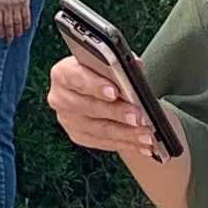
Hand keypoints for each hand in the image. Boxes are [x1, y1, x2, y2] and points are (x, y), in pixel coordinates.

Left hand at [0, 0, 33, 43]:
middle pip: (8, 24)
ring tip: (17, 36)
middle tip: (9, 41)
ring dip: (17, 31)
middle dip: (9, 34)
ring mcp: (17, 5)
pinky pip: (26, 16)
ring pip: (17, 22)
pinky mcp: (25, 2)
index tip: (1, 37)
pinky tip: (25, 28)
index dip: (0, 31)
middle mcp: (7, 6)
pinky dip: (26, 23)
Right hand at [45, 46, 156, 160]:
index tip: (114, 92)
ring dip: (126, 134)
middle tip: (139, 117)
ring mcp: (68, 120)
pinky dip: (126, 144)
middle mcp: (60, 98)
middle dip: (117, 113)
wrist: (96, 87)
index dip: (95, 85)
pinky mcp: (78, 136)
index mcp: (63, 73)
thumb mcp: (107, 63)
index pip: (76, 78)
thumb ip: (119, 64)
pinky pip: (104, 143)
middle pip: (89, 107)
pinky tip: (143, 145)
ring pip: (99, 129)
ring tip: (147, 136)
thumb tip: (137, 67)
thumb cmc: (102, 71)